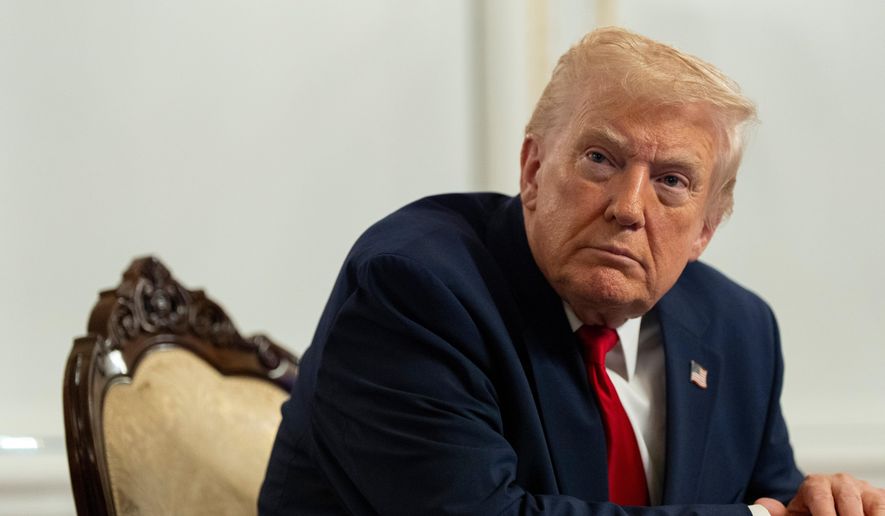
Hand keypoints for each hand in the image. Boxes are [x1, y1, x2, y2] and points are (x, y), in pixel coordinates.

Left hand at [755, 473, 884, 515]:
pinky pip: (883, 509)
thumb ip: (780, 514)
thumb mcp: (796, 515)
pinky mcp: (881, 498)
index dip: (824, 515)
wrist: (829, 510)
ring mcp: (865, 489)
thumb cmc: (812, 514)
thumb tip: (764, 506)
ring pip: (871, 506)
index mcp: (816, 484)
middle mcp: (842, 482)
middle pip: (848, 502)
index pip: (820, 498)